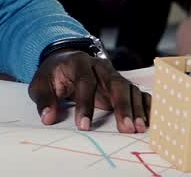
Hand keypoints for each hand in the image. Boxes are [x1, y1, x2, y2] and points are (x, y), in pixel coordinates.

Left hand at [29, 50, 151, 133]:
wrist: (64, 61)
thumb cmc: (53, 75)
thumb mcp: (40, 84)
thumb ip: (43, 100)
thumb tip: (48, 117)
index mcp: (79, 63)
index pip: (85, 82)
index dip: (85, 104)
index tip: (83, 126)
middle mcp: (100, 67)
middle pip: (115, 83)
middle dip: (122, 106)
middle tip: (126, 128)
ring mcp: (114, 75)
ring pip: (129, 88)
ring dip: (136, 109)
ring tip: (138, 129)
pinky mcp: (122, 85)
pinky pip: (138, 93)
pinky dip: (146, 105)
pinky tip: (150, 121)